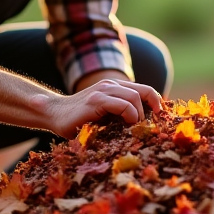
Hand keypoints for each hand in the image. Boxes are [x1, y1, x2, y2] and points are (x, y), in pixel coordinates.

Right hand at [47, 79, 162, 137]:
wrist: (54, 114)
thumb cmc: (81, 119)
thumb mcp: (105, 115)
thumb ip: (121, 113)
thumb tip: (145, 126)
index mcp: (115, 87)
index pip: (145, 89)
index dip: (156, 102)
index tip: (159, 118)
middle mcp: (111, 85)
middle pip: (144, 92)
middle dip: (151, 110)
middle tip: (147, 127)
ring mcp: (103, 91)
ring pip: (134, 97)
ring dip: (140, 115)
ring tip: (135, 128)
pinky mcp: (96, 100)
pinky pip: (122, 105)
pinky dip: (130, 115)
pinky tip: (126, 125)